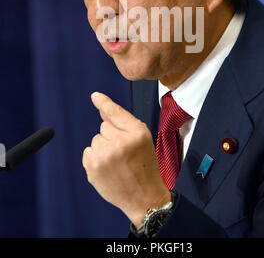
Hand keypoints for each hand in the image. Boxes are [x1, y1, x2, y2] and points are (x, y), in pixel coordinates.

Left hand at [82, 92, 170, 226]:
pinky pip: (88, 152)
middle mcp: (120, 143)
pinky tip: (108, 169)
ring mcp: (104, 156)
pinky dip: (95, 158)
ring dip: (103, 148)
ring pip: (96, 140)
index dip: (104, 103)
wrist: (144, 197)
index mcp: (137, 133)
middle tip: (125, 153)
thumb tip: (100, 104)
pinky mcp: (93, 168)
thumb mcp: (142, 139)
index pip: (116, 113)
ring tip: (117, 163)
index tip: (95, 96)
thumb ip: (121, 121)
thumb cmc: (145, 165)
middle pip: (104, 126)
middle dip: (112, 136)